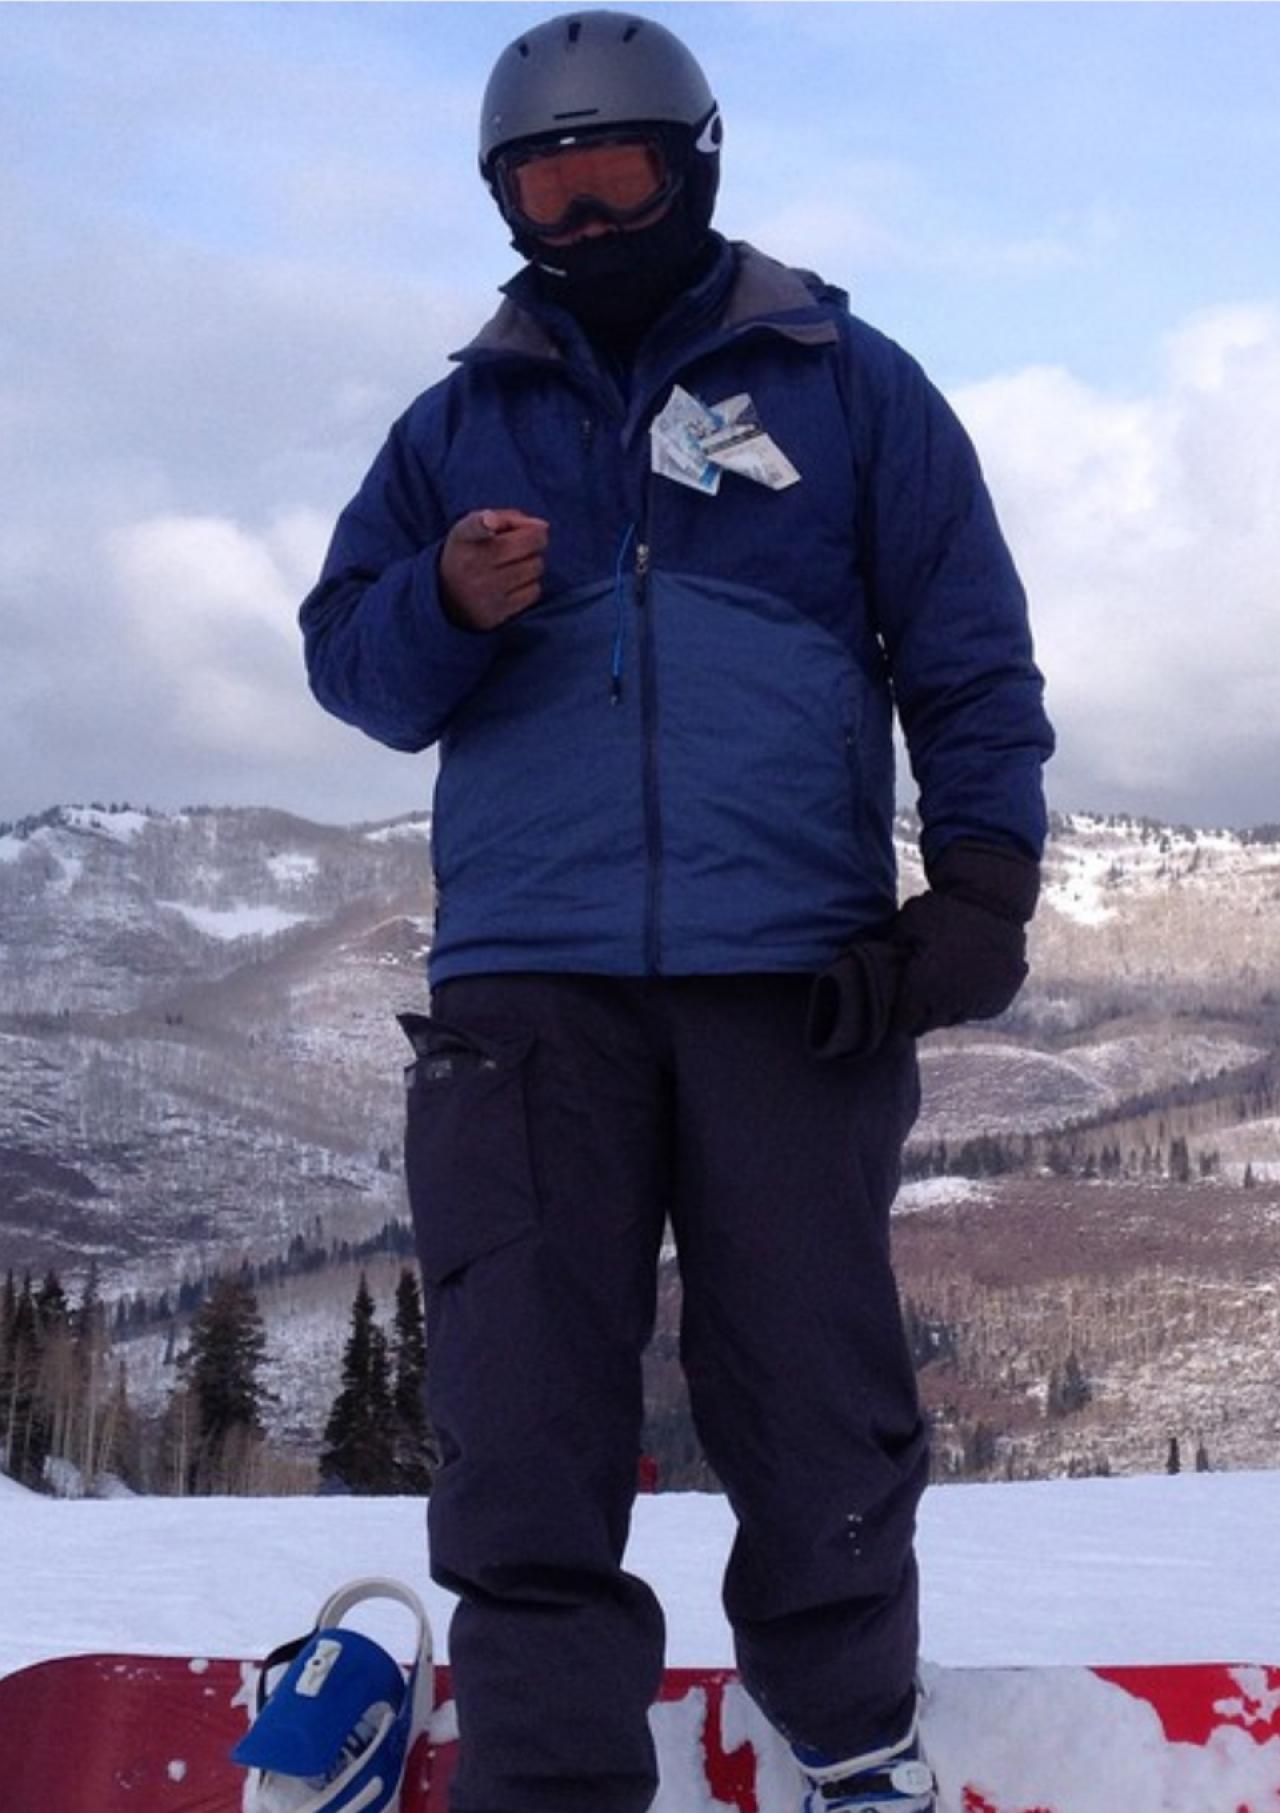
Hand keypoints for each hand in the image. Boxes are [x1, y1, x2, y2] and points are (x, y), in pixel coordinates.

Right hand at [439, 509, 549, 631]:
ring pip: (535, 567)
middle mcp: (471, 565)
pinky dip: (530, 586)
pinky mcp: (495, 614)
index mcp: (464, 537)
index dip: (485, 524)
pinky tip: (513, 585)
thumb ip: (509, 518)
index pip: (473, 527)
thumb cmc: (471, 551)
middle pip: (529, 544)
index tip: (490, 522)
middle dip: (532, 542)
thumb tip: (542, 527)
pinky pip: (534, 592)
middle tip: (519, 547)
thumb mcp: (476, 525)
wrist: (447, 596)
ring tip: (513, 566)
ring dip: (532, 564)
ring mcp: (483, 593)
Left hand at [888, 888, 1027, 1037]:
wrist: (992, 903)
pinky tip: (967, 982)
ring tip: (943, 987)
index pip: (904, 1023)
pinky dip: (972, 1002)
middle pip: (929, 1025)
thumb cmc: (942, 909)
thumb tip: (873, 961)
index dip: (899, 1016)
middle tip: (920, 995)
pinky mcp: (1000, 999)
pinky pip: (980, 1010)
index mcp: (922, 989)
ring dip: (947, 1008)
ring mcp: (978, 1004)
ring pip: (955, 1018)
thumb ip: (891, 951)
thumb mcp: (905, 924)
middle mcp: (950, 1003)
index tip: (900, 1004)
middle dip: (922, 1015)